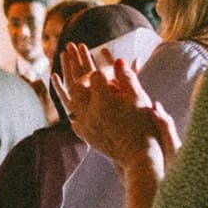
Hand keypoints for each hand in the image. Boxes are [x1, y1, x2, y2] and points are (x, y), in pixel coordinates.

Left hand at [58, 43, 173, 172]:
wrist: (138, 155)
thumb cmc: (144, 125)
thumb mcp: (139, 99)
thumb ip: (128, 78)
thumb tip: (118, 59)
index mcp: (105, 101)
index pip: (96, 75)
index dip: (103, 66)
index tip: (104, 58)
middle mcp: (90, 112)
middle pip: (77, 84)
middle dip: (79, 68)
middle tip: (75, 52)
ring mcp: (84, 124)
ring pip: (71, 98)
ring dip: (68, 81)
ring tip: (63, 65)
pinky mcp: (83, 133)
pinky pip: (71, 114)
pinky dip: (69, 102)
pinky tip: (69, 94)